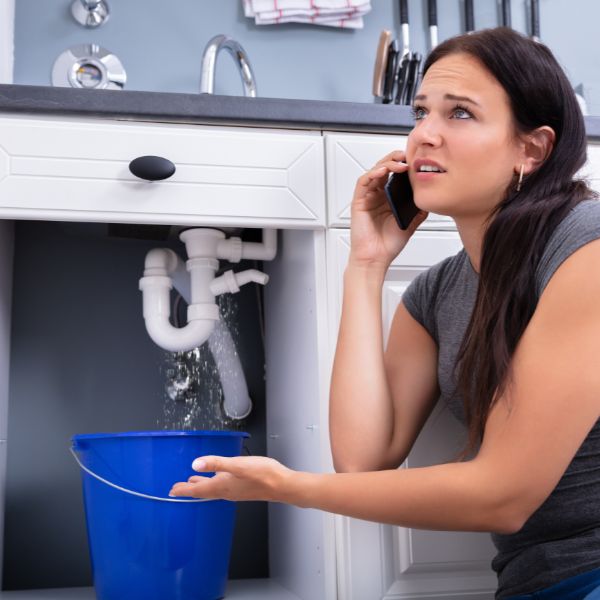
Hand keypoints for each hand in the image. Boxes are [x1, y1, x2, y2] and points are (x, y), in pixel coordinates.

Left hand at [169, 455, 293, 501]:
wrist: (283, 485)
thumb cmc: (263, 475)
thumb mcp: (238, 465)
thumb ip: (217, 462)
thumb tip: (196, 463)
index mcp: (222, 486)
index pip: (197, 490)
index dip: (183, 490)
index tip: (171, 491)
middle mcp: (226, 491)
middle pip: (202, 492)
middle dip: (188, 490)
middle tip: (176, 489)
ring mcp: (234, 491)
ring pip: (212, 490)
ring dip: (200, 487)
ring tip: (192, 483)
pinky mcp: (242, 488)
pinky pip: (221, 487)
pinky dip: (213, 483)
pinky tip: (216, 477)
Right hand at [349, 150, 427, 269]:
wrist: (376, 258)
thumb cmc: (388, 244)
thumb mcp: (411, 223)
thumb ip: (419, 210)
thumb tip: (430, 197)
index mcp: (388, 198)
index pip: (395, 175)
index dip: (404, 164)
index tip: (416, 160)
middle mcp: (377, 196)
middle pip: (384, 168)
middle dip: (395, 158)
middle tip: (407, 155)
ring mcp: (367, 198)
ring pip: (374, 171)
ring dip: (386, 164)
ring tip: (399, 162)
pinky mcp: (358, 202)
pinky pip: (363, 182)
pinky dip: (372, 174)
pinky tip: (383, 171)